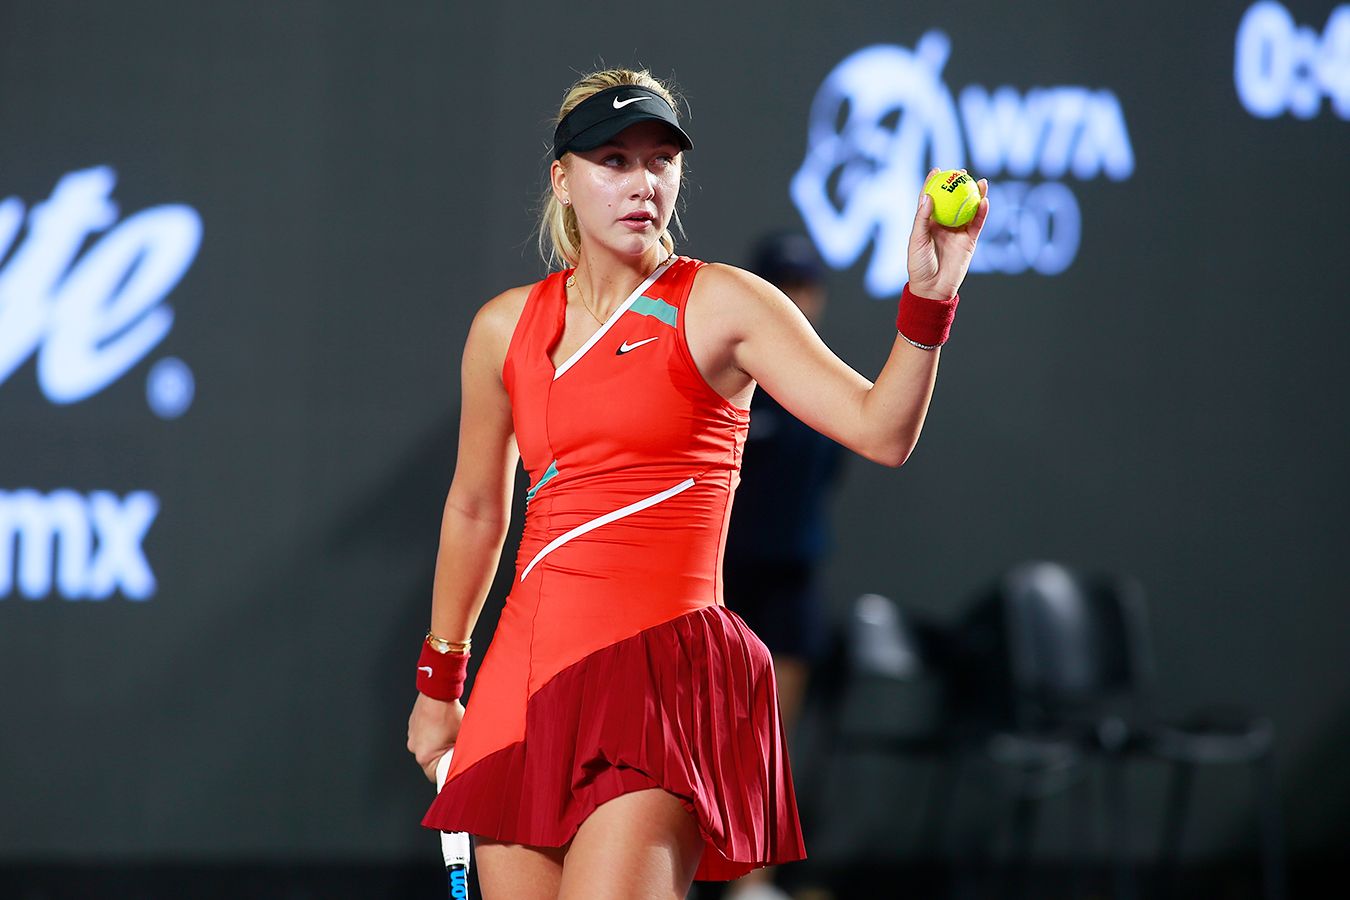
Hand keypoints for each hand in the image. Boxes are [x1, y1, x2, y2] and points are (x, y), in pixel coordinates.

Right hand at [407, 692, 464, 781]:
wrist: (438, 691)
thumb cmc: (448, 713)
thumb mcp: (461, 736)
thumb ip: (463, 752)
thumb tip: (469, 760)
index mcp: (424, 755)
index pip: (434, 775)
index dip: (446, 771)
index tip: (454, 767)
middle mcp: (414, 747)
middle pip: (430, 761)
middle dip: (443, 756)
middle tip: (455, 749)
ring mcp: (412, 735)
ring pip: (427, 747)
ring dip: (437, 745)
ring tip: (449, 734)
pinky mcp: (413, 725)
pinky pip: (424, 736)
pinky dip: (432, 734)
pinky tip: (442, 725)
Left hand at [907, 169, 988, 299]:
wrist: (933, 288)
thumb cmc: (919, 265)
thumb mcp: (917, 240)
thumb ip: (922, 219)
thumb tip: (928, 196)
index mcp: (928, 223)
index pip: (931, 199)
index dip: (934, 183)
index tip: (937, 169)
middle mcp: (944, 224)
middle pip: (953, 200)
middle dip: (958, 185)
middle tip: (961, 171)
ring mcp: (958, 232)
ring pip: (968, 209)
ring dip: (975, 194)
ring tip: (980, 181)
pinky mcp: (970, 240)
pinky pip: (977, 223)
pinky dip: (982, 211)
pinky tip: (985, 200)